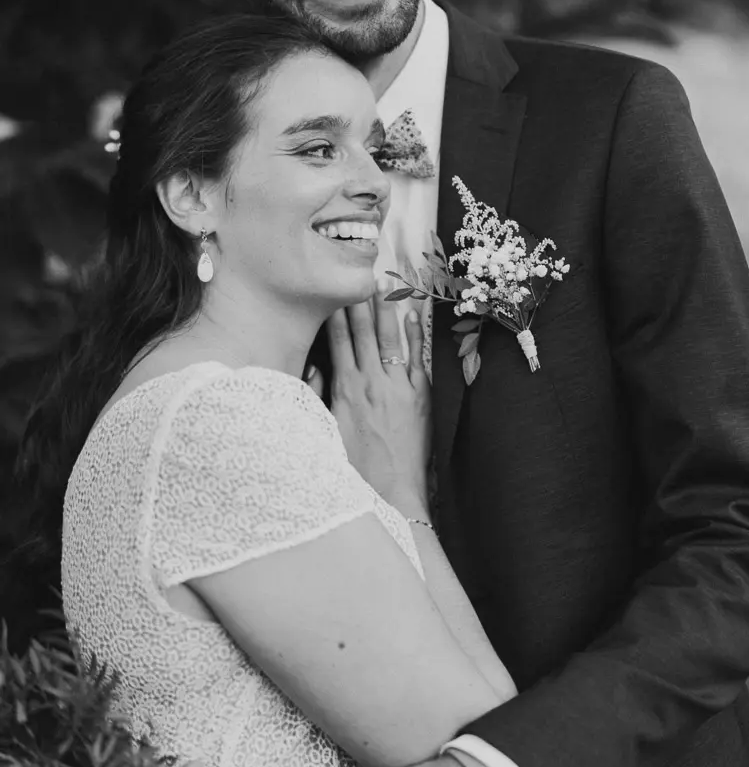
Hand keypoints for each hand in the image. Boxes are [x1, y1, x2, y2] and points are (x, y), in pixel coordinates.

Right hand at [326, 288, 431, 513]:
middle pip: (362, 331)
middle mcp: (370, 382)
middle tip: (357, 272)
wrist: (392, 494)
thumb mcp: (324, 433)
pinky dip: (414, 335)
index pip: (337, 340)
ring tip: (383, 284)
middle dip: (358, 300)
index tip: (331, 289)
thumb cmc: (354, 469)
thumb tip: (310, 368)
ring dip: (386, 309)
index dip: (334, 311)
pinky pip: (417, 358)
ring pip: (390, 338)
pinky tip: (412, 314)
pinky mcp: (420, 397)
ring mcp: (398, 387)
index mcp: (344, 389)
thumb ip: (316, 398)